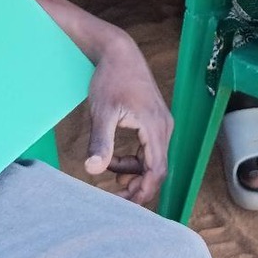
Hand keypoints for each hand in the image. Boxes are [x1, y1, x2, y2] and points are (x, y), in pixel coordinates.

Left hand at [81, 35, 171, 206]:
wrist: (119, 52)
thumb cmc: (110, 79)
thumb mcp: (102, 112)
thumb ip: (100, 141)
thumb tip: (93, 170)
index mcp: (155, 127)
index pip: (157, 170)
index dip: (142, 191)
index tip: (122, 204)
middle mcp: (164, 127)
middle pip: (159, 169)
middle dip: (138, 187)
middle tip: (115, 200)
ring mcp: (161, 123)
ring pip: (153, 160)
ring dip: (134, 173)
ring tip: (111, 180)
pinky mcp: (154, 120)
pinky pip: (149, 149)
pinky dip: (134, 160)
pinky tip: (115, 162)